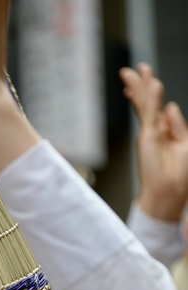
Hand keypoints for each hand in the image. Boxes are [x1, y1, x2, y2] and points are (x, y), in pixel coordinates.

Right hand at [120, 63, 187, 222]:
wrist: (169, 193)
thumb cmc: (178, 176)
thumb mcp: (185, 143)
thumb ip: (177, 124)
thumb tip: (170, 106)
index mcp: (164, 132)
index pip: (155, 108)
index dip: (150, 93)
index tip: (148, 81)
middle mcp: (155, 131)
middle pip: (145, 102)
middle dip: (139, 85)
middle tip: (131, 72)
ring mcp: (149, 133)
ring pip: (144, 104)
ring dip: (139, 86)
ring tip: (133, 73)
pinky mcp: (148, 137)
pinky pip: (150, 113)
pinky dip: (150, 99)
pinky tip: (152, 85)